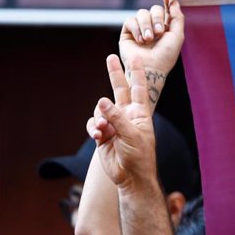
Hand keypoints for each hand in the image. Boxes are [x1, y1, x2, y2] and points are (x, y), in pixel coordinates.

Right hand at [86, 55, 156, 190]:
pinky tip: (98, 136)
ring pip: (100, 110)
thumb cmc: (139, 156)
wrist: (131, 176)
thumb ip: (117, 117)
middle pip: (120, 90)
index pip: (139, 89)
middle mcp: (127, 116)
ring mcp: (114, 124)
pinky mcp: (103, 134)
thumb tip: (102, 101)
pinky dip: (94, 128)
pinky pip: (94, 125)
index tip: (136, 58)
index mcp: (140, 114)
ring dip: (99, 118)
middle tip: (111, 57)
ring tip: (103, 130)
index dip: (137, 73)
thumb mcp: (132, 135)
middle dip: (115, 74)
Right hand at [119, 0, 183, 99]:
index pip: (166, 10)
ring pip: (142, 13)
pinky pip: (130, 20)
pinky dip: (136, 29)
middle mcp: (152, 27)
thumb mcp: (177, 36)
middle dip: (157, 18)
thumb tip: (174, 0)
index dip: (167, 2)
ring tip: (148, 39)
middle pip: (154, 9)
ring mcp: (140, 29)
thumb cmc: (165, 56)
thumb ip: (177, 17)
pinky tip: (140, 41)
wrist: (150, 68)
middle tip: (158, 33)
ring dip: (146, 25)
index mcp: (166, 28)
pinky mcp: (127, 32)